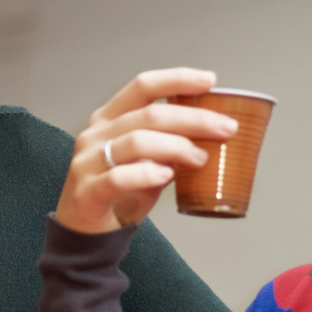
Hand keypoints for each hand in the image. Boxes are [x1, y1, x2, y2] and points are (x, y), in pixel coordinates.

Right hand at [54, 68, 239, 234]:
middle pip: (148, 115)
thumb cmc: (119, 192)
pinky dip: (146, 174)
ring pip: (136, 142)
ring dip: (176, 147)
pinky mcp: (88, 191)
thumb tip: (214, 134)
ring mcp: (88, 162)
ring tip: (202, 158)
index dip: (177, 79)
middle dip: (193, 119)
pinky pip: (119, 177)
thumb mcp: (146, 161)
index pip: (143, 86)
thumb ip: (170, 145)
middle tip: (225, 128)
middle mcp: (96, 134)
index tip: (209, 81)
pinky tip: (167, 176)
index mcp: (109, 118)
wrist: (85, 231)